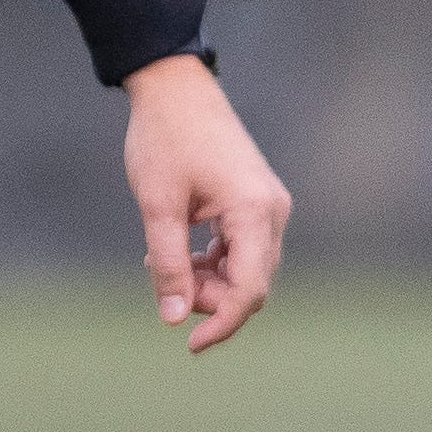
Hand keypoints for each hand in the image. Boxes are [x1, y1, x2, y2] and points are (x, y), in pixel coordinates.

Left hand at [121, 54, 291, 352]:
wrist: (175, 88)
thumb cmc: (165, 140)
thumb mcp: (159, 207)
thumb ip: (168, 265)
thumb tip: (173, 318)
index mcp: (255, 211)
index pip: (249, 290)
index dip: (221, 324)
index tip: (189, 344)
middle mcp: (272, 210)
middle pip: (251, 284)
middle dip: (209, 297)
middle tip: (162, 278)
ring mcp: (268, 204)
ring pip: (246, 269)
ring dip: (209, 280)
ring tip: (163, 260)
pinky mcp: (256, 200)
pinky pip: (243, 249)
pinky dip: (214, 260)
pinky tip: (180, 250)